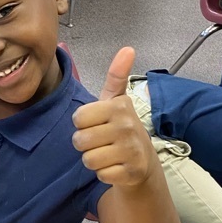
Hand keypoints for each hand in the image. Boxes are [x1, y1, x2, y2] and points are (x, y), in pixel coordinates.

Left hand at [72, 47, 155, 187]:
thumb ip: (116, 76)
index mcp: (119, 106)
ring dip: (93, 160)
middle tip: (102, 142)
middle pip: (80, 140)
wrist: (143, 163)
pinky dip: (104, 174)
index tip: (97, 124)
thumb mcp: (116, 102)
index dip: (83, 124)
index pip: (78, 118)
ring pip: (88, 159)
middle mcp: (127, 126)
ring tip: (108, 154)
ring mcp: (131, 150)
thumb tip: (128, 48)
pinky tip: (115, 167)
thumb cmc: (121, 129)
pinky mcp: (132, 172)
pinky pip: (100, 174)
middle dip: (86, 144)